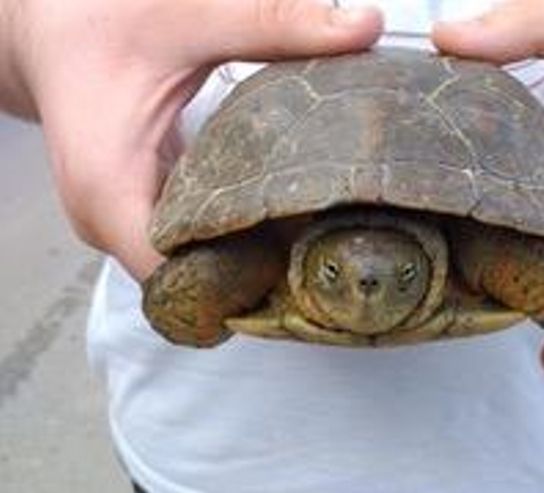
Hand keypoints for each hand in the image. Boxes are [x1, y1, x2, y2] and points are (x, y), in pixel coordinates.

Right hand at [5, 0, 381, 279]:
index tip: (309, 269)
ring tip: (314, 236)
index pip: (179, 282)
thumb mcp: (191, 18)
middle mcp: (106, 221)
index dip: (246, 284)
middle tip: (330, 250)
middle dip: (260, 270)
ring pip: (190, 264)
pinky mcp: (133, 209)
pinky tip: (277, 214)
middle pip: (192, 280)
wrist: (49, 25)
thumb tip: (364, 27)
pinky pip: (184, 241)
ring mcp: (117, 221)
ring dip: (248, 254)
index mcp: (109, 191)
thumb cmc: (98, 20)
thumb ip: (274, 25)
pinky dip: (229, 233)